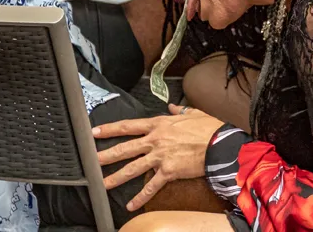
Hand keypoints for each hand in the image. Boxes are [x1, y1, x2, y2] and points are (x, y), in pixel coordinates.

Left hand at [94, 105, 223, 210]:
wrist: (220, 143)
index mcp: (159, 124)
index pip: (128, 126)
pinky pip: (151, 186)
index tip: (96, 132)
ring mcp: (160, 156)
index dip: (110, 129)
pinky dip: (140, 197)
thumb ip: (179, 110)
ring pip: (133, 168)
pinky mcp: (169, 171)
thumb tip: (173, 106)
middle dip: (106, 154)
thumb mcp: (192, 113)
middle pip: (125, 148)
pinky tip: (131, 205)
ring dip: (116, 177)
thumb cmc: (209, 128)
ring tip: (104, 183)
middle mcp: (155, 140)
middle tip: (92, 160)